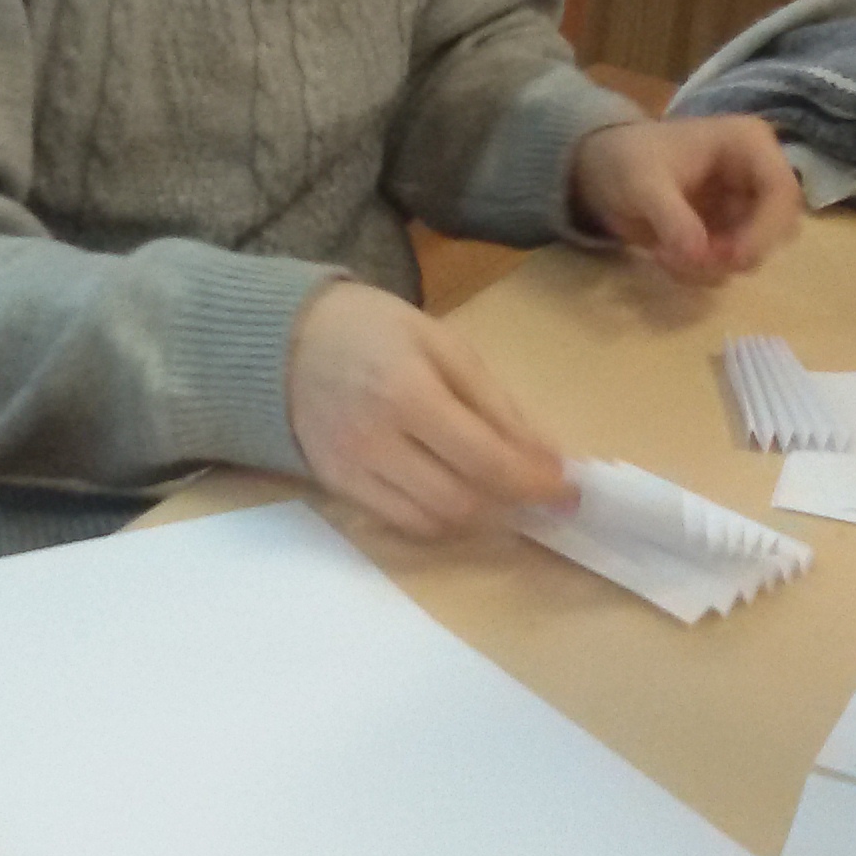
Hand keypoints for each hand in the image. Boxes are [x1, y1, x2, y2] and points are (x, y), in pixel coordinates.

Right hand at [286, 281, 571, 537]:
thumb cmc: (376, 330)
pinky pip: (401, 524)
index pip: (485, 460)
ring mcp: (352, 471)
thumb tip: (548, 456)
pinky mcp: (337, 489)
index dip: (535, 483)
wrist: (286, 340)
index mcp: (408, 393)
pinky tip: (457, 496)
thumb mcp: (445, 344)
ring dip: (479, 518)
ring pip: (432, 523)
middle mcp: (376, 441)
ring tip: (502, 494)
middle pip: (461, 502)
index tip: (569, 489)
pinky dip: (439, 520)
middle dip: (512, 506)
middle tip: (540, 494)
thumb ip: (497, 403)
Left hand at [568, 116, 802, 283]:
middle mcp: (756, 174)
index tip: (731, 259)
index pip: (783, 192)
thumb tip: (699, 255)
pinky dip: (700, 270)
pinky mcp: (728, 232)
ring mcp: (744, 206)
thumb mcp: (642, 184)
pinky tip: (665, 256)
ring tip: (665, 255)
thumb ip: (672, 218)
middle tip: (690, 260)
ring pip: (754, 251)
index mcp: (748, 144)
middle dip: (736, 252)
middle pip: (778, 228)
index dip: (765, 231)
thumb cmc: (625, 160)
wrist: (599, 169)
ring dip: (713, 265)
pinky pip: (729, 263)